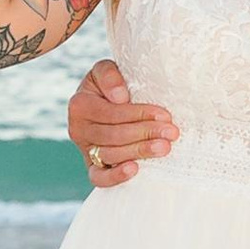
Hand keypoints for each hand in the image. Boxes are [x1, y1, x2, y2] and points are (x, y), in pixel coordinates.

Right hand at [68, 56, 175, 185]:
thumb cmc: (112, 84)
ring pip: (110, 155)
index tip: (163, 115)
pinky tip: (135, 170)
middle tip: (171, 133)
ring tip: (164, 147)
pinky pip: (98, 178)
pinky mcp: (93, 167)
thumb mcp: (106, 70)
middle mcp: (78, 129)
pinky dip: (115, 176)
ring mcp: (85, 150)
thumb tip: (119, 97)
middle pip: (113, 135)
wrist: (108, 100)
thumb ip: (109, 75)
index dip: (138, 114)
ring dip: (139, 152)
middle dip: (145, 133)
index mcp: (79, 105)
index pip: (111, 113)